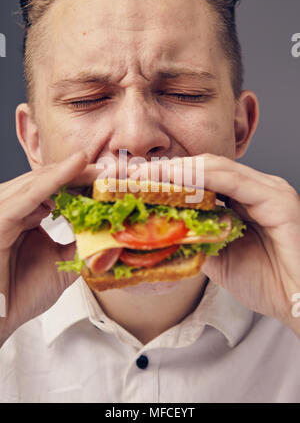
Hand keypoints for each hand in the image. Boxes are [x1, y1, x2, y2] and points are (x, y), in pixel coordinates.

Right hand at [0, 152, 92, 345]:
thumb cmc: (19, 295)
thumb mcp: (60, 266)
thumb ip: (80, 246)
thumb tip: (107, 233)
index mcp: (23, 218)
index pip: (52, 192)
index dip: (78, 183)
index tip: (106, 180)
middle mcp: (11, 211)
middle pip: (44, 182)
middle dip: (76, 174)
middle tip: (104, 168)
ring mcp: (2, 213)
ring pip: (35, 184)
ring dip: (66, 173)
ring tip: (91, 164)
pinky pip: (26, 197)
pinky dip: (51, 181)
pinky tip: (73, 169)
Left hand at [133, 154, 299, 336]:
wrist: (299, 304)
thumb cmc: (266, 282)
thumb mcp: (219, 258)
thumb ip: (197, 239)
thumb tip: (164, 232)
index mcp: (244, 199)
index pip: (201, 178)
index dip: (168, 177)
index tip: (137, 183)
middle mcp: (256, 189)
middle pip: (205, 168)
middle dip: (168, 170)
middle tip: (134, 175)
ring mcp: (268, 190)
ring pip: (216, 168)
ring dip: (179, 169)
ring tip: (148, 175)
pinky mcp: (276, 199)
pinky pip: (234, 181)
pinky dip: (202, 176)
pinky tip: (176, 177)